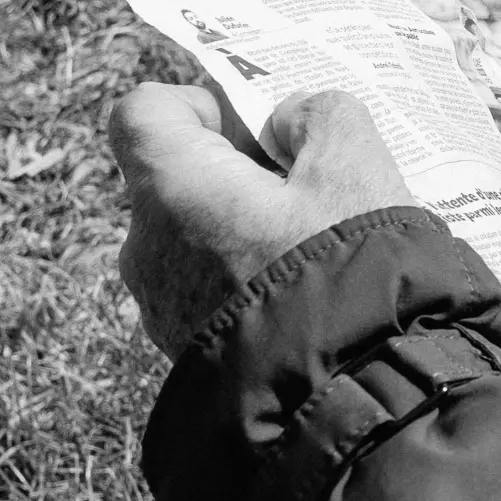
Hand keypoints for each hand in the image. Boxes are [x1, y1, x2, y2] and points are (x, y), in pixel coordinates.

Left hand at [108, 84, 413, 358]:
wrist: (348, 397)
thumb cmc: (349, 271)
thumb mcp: (357, 167)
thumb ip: (321, 114)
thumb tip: (288, 120)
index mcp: (173, 188)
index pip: (143, 112)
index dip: (201, 103)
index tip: (261, 129)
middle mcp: (146, 245)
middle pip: (175, 176)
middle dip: (239, 170)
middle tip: (312, 186)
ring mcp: (160, 305)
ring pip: (194, 235)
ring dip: (246, 226)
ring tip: (319, 246)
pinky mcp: (183, 350)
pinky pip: (207, 287)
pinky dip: (247, 276)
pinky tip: (309, 293)